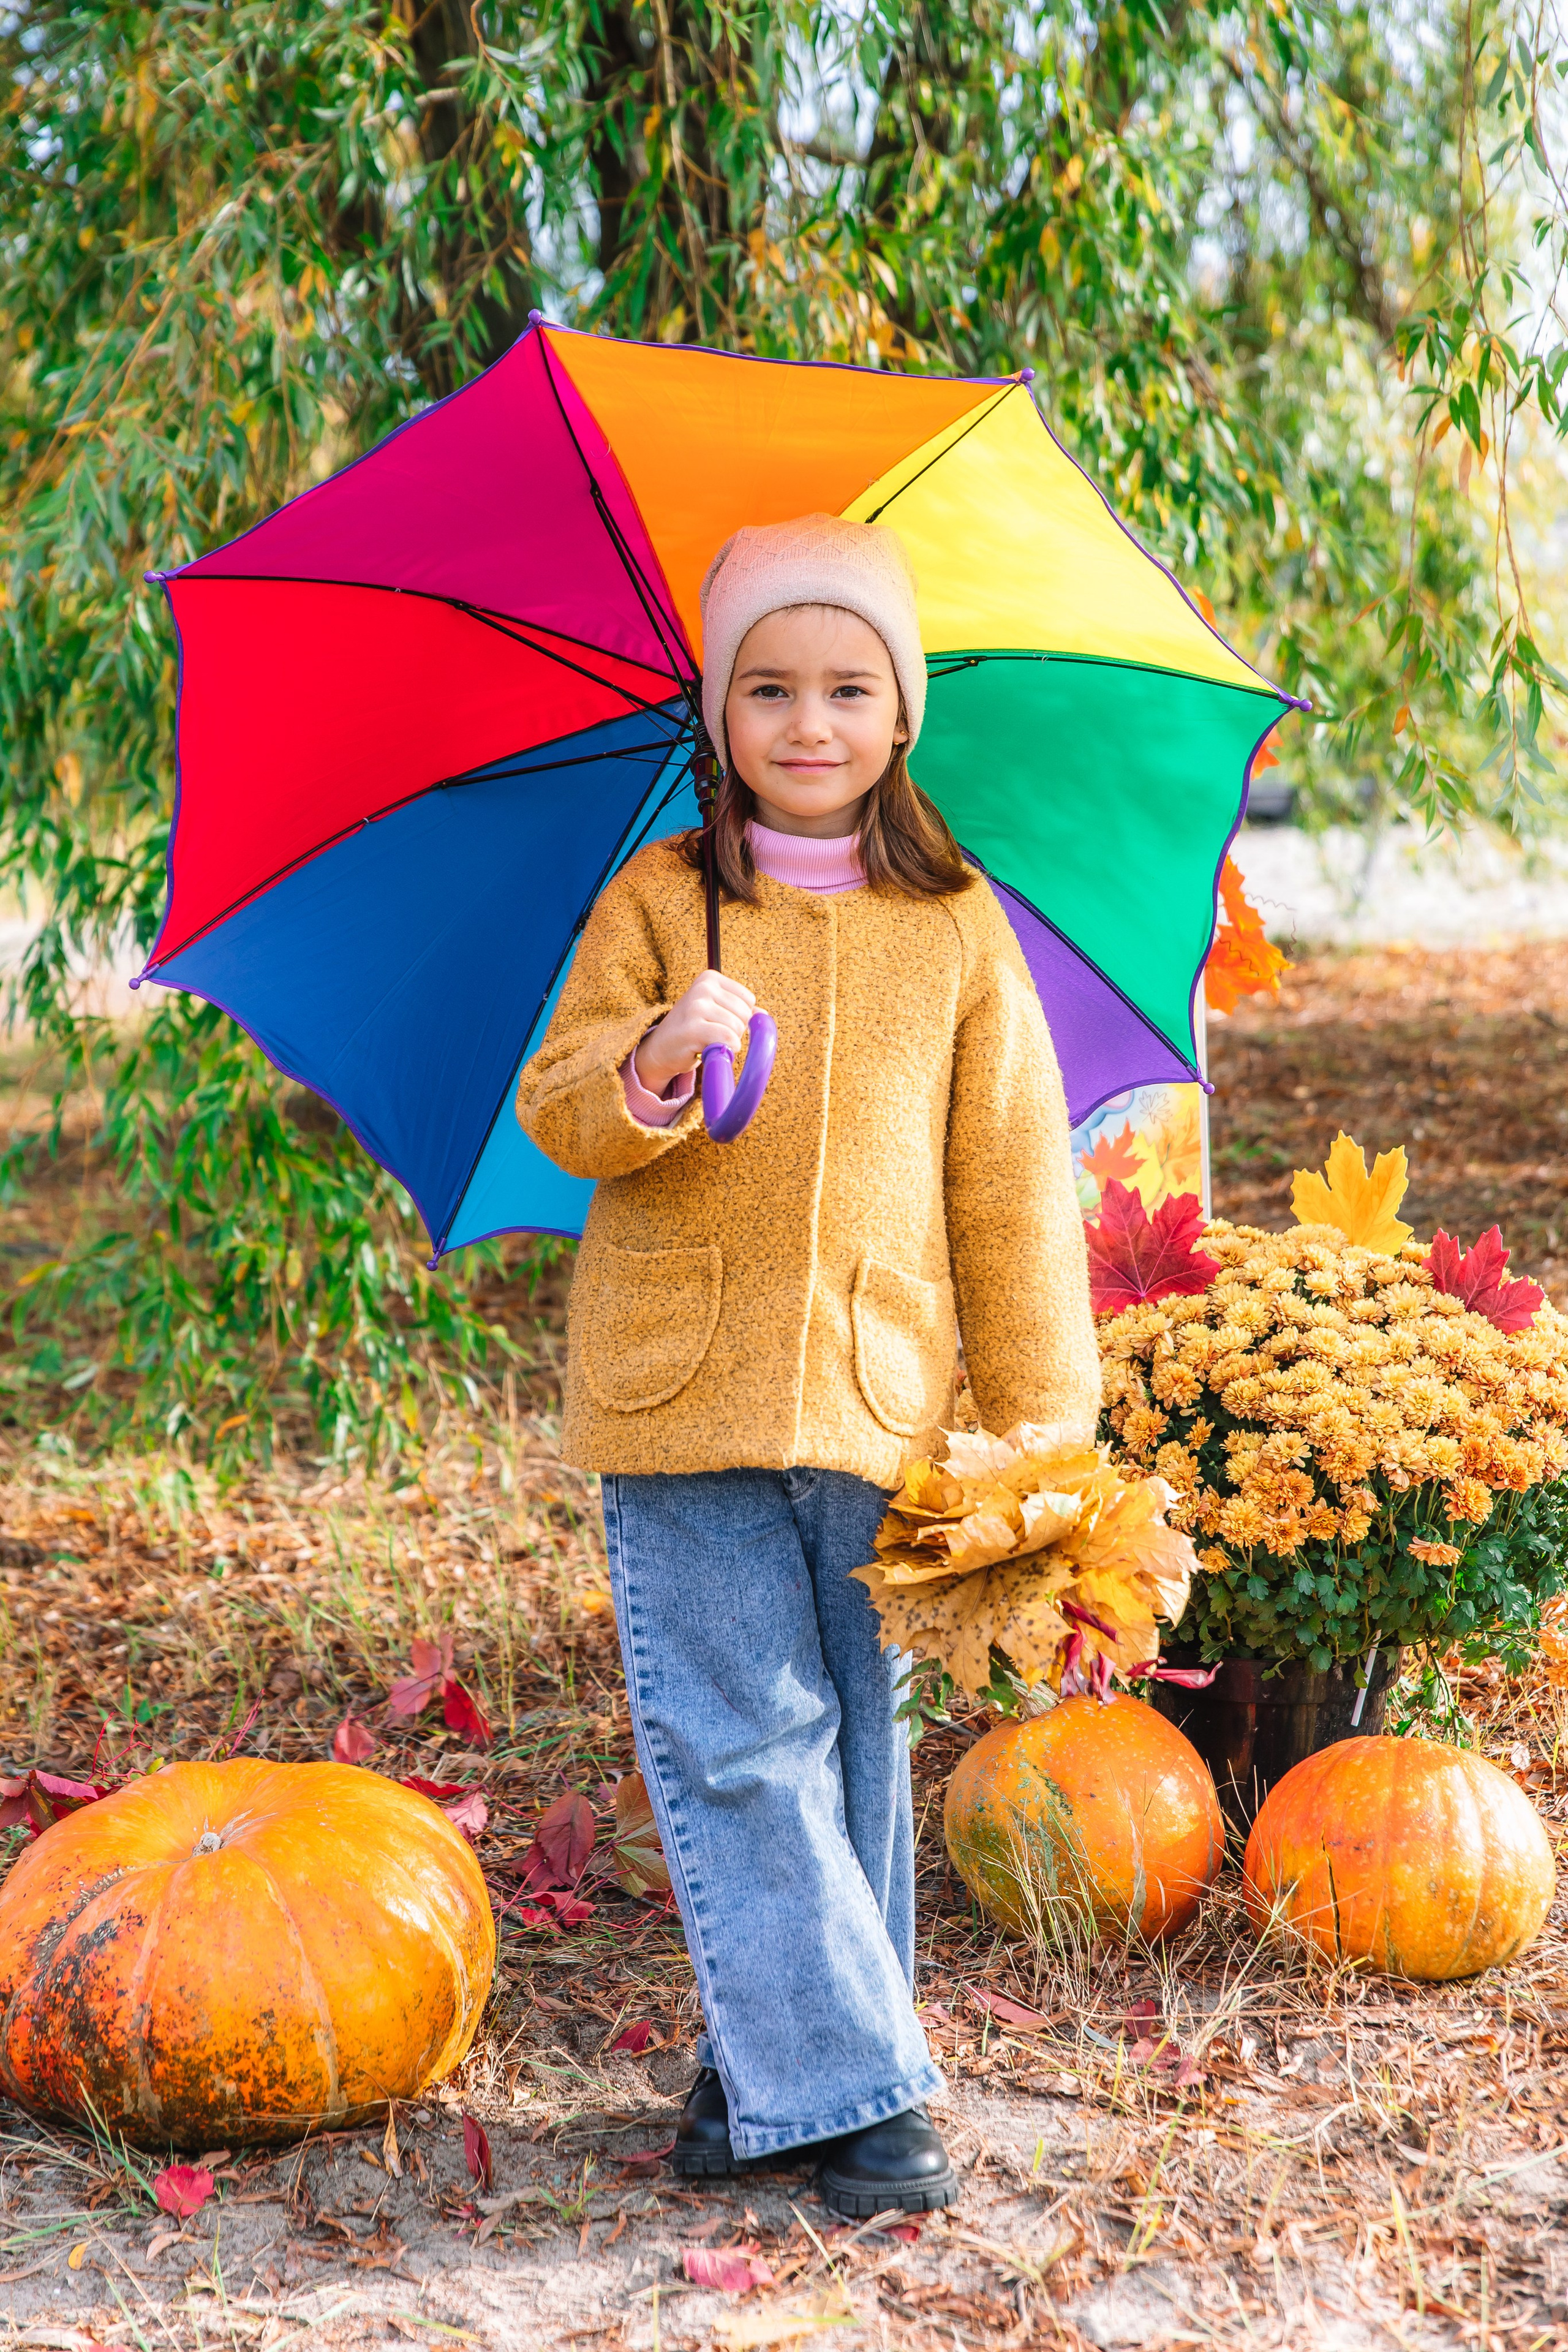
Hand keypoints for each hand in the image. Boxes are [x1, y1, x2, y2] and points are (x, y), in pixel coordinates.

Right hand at [634, 971, 756, 1095]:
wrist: (660, 1049)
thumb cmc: (692, 1029)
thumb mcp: (716, 1012)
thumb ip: (740, 1010)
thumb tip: (763, 1015)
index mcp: (710, 978)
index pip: (748, 1000)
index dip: (739, 1017)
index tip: (717, 1021)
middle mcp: (702, 988)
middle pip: (745, 1014)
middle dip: (734, 1030)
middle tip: (711, 1034)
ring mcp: (696, 1006)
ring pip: (737, 1028)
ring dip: (727, 1042)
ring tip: (707, 1040)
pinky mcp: (692, 1028)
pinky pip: (727, 1039)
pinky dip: (725, 1050)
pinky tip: (708, 1050)